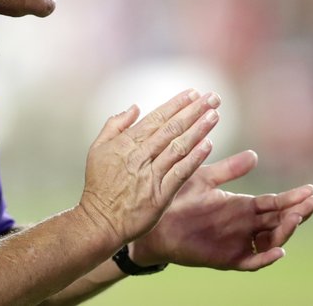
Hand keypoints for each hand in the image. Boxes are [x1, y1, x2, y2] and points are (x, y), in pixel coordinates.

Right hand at [79, 89, 220, 243]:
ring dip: (198, 129)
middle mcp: (140, 155)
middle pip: (171, 128)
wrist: (100, 220)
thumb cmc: (99, 185)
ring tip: (214, 115)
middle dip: (193, 111)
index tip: (193, 93)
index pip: (156, 118)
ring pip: (179, 146)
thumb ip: (115, 125)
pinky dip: (195, 158)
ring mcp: (151, 174)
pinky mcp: (160, 194)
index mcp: (126, 143)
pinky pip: (180, 172)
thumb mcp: (97, 149)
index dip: (176, 104)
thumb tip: (135, 107)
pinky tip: (208, 144)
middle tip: (212, 98)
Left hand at [132, 150, 312, 270]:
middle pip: (279, 221)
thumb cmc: (177, 198)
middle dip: (298, 212)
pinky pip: (251, 261)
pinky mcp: (227, 259)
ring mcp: (238, 242)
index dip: (293, 198)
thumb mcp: (205, 179)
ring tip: (294, 219)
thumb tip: (255, 154)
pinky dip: (266, 258)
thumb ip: (229, 170)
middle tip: (312, 203)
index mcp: (242, 206)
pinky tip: (278, 251)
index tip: (311, 190)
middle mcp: (244, 225)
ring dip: (285, 232)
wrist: (154, 222)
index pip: (275, 202)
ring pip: (271, 241)